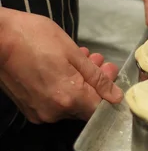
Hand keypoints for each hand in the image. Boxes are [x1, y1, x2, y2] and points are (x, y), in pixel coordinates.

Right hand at [0, 9, 122, 123]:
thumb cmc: (33, 38)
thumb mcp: (72, 52)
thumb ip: (96, 78)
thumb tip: (115, 96)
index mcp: (68, 99)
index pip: (100, 109)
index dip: (108, 92)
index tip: (109, 72)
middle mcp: (54, 113)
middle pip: (85, 106)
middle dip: (94, 83)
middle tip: (96, 60)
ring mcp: (39, 112)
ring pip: (69, 103)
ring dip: (79, 83)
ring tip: (79, 58)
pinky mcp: (28, 108)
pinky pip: (53, 102)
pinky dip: (62, 87)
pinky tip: (62, 67)